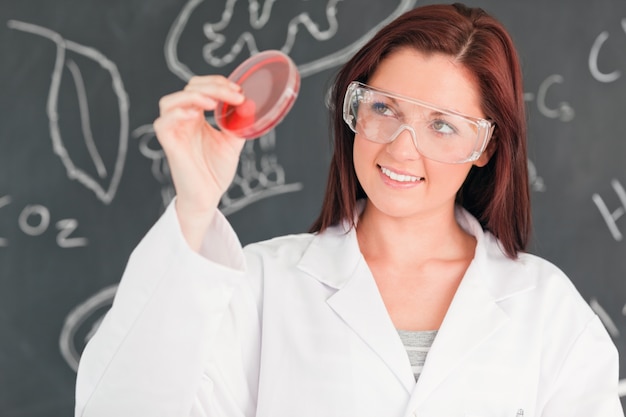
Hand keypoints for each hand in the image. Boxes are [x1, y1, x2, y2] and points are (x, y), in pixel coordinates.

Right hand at [153, 75, 245, 248]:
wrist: (208, 197)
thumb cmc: (216, 171)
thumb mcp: (233, 142)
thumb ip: (240, 123)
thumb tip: (250, 103)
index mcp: (197, 116)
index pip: (200, 87)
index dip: (217, 83)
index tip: (238, 91)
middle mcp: (183, 120)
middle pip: (188, 88)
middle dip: (212, 86)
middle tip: (234, 95)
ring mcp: (174, 131)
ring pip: (169, 101)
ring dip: (192, 96)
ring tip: (213, 103)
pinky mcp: (169, 144)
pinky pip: (162, 123)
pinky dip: (177, 114)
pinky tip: (196, 115)